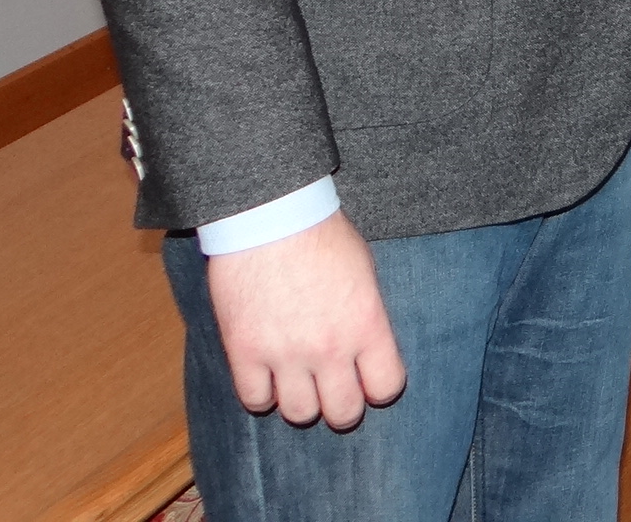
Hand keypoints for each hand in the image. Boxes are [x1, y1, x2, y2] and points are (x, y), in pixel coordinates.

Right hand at [205, 208, 404, 428]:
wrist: (270, 216)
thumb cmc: (322, 235)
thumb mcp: (365, 272)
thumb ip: (366, 316)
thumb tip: (366, 347)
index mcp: (366, 324)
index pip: (386, 387)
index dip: (379, 387)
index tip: (369, 379)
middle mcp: (329, 347)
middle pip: (342, 412)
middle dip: (342, 406)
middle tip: (333, 390)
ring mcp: (285, 354)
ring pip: (299, 414)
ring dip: (302, 402)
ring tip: (299, 383)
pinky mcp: (244, 352)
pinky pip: (255, 400)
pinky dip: (262, 394)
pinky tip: (267, 377)